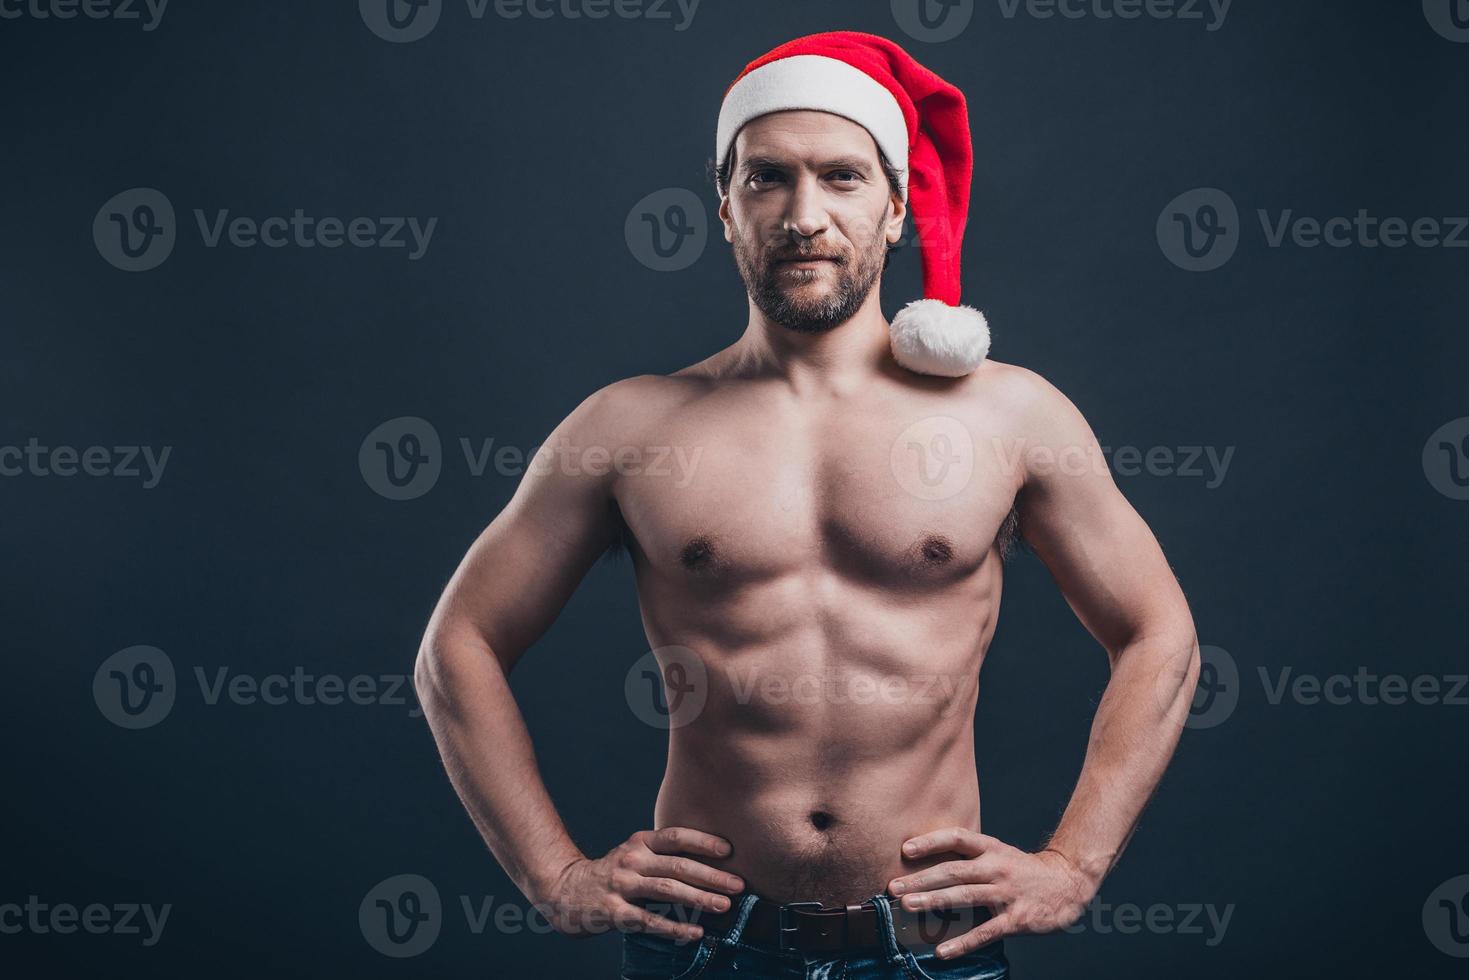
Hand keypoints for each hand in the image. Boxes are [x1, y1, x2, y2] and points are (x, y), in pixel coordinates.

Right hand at [537, 827, 744, 940]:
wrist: (564, 890)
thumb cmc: (612, 874)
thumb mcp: (634, 854)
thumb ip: (663, 855)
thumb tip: (710, 864)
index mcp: (639, 842)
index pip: (676, 836)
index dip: (704, 841)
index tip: (730, 850)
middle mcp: (631, 860)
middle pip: (678, 865)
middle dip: (712, 875)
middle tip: (739, 884)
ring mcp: (621, 885)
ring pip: (667, 890)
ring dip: (699, 898)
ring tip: (724, 906)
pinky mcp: (614, 912)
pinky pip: (649, 920)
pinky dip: (675, 927)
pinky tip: (695, 932)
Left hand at [887, 828, 1096, 958]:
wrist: (1068, 883)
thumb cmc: (1024, 870)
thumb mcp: (999, 853)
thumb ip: (970, 857)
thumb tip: (929, 864)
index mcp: (991, 848)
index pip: (957, 838)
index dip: (931, 841)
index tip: (905, 849)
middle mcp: (997, 867)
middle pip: (954, 870)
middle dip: (921, 878)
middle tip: (893, 886)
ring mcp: (1006, 893)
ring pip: (965, 896)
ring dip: (934, 901)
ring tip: (908, 906)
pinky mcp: (1016, 919)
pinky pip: (985, 932)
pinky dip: (962, 942)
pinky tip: (942, 951)